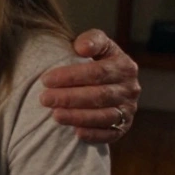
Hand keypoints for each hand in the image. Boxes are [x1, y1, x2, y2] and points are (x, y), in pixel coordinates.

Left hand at [39, 29, 139, 143]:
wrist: (105, 79)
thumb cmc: (94, 58)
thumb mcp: (95, 43)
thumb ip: (92, 39)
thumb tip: (82, 47)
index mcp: (124, 66)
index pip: (98, 72)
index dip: (71, 76)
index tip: (46, 79)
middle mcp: (130, 89)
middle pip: (99, 95)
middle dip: (70, 98)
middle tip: (44, 99)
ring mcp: (129, 109)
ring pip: (105, 116)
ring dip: (79, 117)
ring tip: (55, 116)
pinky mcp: (124, 126)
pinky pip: (111, 134)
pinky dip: (94, 135)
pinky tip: (76, 133)